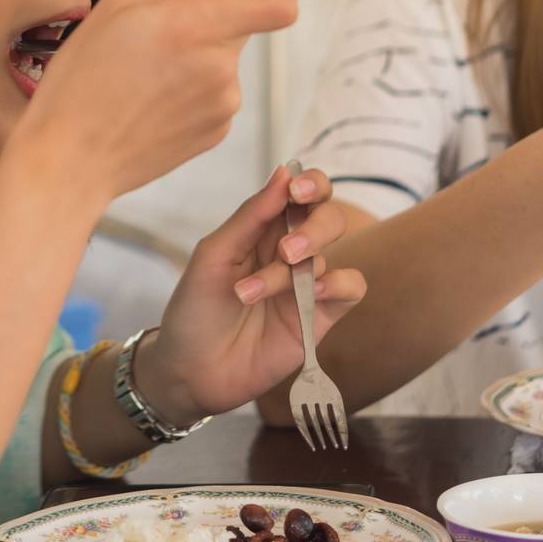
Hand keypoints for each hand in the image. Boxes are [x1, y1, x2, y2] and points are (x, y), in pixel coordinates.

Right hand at [3, 0, 297, 217]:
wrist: (72, 158)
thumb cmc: (82, 86)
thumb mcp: (116, 7)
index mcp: (194, 26)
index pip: (279, 4)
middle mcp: (219, 66)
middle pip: (237, 25)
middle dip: (204, 20)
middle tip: (150, 36)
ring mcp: (222, 103)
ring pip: (222, 59)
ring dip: (193, 56)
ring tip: (141, 74)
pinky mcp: (216, 131)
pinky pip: (214, 92)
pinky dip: (189, 87)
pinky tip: (150, 99)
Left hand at [135, 165, 366, 424]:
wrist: (191, 370)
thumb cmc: (195, 308)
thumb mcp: (214, 255)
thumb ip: (251, 216)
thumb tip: (285, 171)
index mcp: (263, 228)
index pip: (302, 192)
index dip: (309, 184)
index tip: (297, 191)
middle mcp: (290, 251)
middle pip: (328, 216)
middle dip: (314, 226)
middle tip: (285, 250)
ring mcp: (306, 284)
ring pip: (330, 254)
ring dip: (297, 267)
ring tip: (256, 289)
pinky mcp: (320, 318)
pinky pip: (351, 288)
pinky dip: (338, 284)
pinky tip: (312, 293)